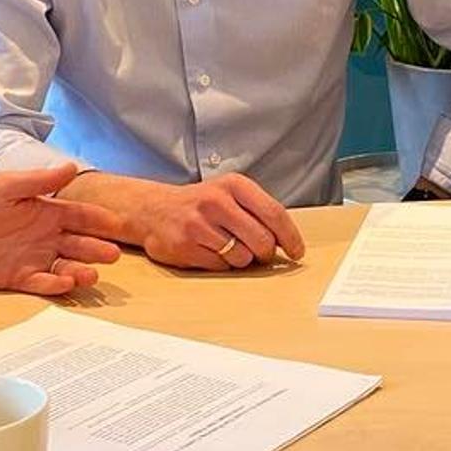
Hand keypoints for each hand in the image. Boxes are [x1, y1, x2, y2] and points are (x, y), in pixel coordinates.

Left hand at [0, 163, 122, 293]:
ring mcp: (36, 258)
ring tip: (92, 275)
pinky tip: (65, 283)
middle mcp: (47, 237)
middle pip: (80, 244)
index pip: (80, 215)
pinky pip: (42, 284)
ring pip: (67, 266)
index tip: (117, 224)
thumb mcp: (7, 187)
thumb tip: (71, 167)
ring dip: (81, 270)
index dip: (98, 220)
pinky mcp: (21, 278)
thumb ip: (39, 181)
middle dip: (98, 249)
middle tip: (113, 254)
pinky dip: (55, 285)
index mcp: (48, 212)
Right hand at [64, 170, 305, 270]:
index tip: (297, 252)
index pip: (274, 213)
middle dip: (265, 253)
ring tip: (225, 245)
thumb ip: (258, 212)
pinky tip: (209, 251)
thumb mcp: (230, 194)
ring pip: (242, 257)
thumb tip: (288, 243)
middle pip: (262, 241)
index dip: (290, 237)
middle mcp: (217, 201)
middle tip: (259, 252)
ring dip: (241, 259)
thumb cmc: (201, 204)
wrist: (153, 209)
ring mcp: (199, 224)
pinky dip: (221, 264)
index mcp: (234, 184)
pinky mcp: (186, 246)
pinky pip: (221, 266)